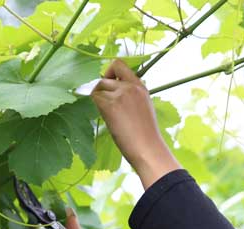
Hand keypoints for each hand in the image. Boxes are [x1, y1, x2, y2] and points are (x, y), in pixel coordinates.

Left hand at [90, 59, 181, 188]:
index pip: (119, 64)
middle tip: (107, 106)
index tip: (109, 84)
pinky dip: (97, 107)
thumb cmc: (146, 135)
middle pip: (104, 78)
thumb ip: (131, 95)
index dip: (109, 72)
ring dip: (99, 100)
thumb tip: (114, 93)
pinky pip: (95, 98)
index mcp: (140, 86)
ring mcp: (120, 95)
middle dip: (102, 90)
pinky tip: (108, 119)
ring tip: (111, 116)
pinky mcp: (111, 106)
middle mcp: (130, 87)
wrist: (148, 148)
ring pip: (98, 88)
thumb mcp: (144, 107)